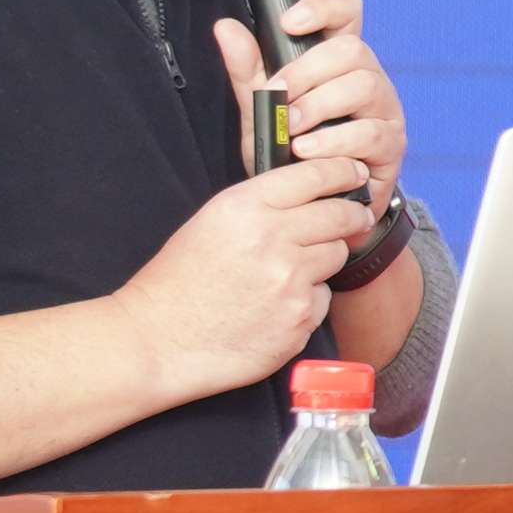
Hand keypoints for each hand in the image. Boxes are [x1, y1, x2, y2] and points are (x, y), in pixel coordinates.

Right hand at [119, 159, 379, 402]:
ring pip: (336, 254)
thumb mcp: (211, 222)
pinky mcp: (300, 317)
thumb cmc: (179, 282)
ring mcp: (291, 280)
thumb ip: (261, 205)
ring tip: (286, 272)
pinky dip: (308, 300)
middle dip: (351, 215)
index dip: (342, 171)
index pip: (316, 175)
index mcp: (245, 206)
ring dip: (323, 259)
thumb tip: (310, 195)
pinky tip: (275, 307)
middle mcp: (273, 238)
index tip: (353, 173)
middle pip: (340, 214)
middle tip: (353, 218)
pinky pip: (323, 298)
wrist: (159, 340)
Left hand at [218, 0, 406, 201]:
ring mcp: (384, 110)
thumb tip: (225, 27)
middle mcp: (368, 78)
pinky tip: (307, 152)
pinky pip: (370, 132)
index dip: (323, 7)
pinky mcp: (391, 145)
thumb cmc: (289, 154)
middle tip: (277, 96)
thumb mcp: (260, 110)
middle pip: (353, 49)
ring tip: (291, 131)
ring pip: (364, 86)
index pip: (346, 12)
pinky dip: (333, 141)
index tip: (288, 23)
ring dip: (319, 106)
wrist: (307, 206)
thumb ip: (247, 71)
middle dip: (308, 71)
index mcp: (338, 61)